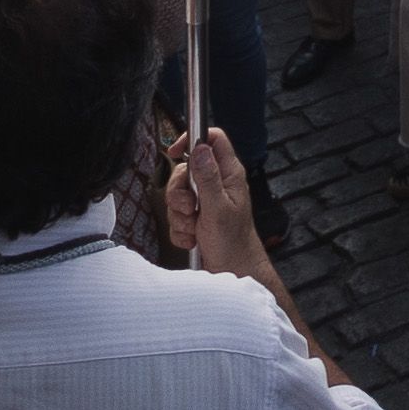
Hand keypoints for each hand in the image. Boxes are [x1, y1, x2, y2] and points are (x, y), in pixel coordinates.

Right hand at [164, 124, 266, 277]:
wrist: (231, 270)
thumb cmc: (233, 241)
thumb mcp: (219, 208)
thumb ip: (208, 178)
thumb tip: (200, 148)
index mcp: (228, 174)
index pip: (212, 140)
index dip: (193, 139)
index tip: (176, 151)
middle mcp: (215, 184)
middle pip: (184, 170)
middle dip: (180, 193)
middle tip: (191, 209)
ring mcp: (204, 201)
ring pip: (176, 196)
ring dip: (180, 216)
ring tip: (195, 228)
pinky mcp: (194, 218)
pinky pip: (175, 217)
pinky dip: (180, 230)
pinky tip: (193, 238)